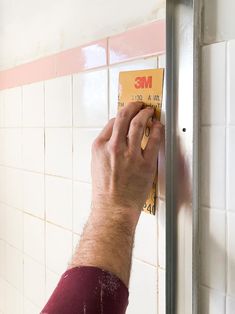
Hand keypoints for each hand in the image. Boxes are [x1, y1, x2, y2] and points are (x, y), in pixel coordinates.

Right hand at [91, 102, 162, 222]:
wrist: (113, 208)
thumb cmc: (105, 190)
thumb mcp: (97, 164)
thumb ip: (106, 148)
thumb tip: (118, 135)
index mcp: (99, 147)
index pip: (113, 122)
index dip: (122, 115)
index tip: (127, 113)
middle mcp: (113, 147)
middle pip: (124, 117)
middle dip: (133, 106)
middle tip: (138, 104)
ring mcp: (130, 155)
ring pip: (139, 124)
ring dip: (145, 114)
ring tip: (149, 111)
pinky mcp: (145, 163)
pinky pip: (154, 140)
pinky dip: (157, 129)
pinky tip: (157, 126)